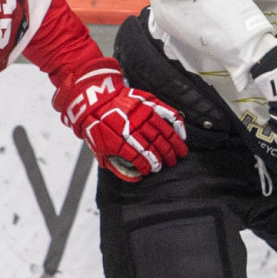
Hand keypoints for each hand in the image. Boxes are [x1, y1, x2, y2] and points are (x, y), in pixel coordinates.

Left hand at [54, 59, 187, 181]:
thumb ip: (116, 167)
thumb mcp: (100, 151)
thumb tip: (136, 178)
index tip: (153, 170)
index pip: (140, 158)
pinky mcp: (148, 102)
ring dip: (174, 144)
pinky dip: (176, 124)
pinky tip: (181, 134)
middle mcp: (133, 128)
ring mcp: (142, 114)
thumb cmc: (97, 126)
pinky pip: (166, 113)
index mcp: (120, 141)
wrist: (95, 100)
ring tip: (181, 153)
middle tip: (171, 163)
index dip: (149, 166)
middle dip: (165, 157)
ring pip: (163, 132)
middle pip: (155, 146)